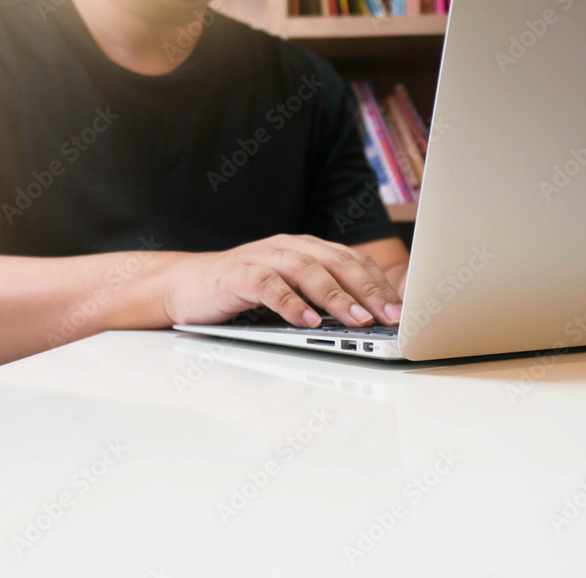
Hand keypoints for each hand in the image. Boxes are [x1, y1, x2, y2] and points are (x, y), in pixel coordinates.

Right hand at [163, 234, 402, 327]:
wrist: (183, 287)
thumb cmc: (241, 293)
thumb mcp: (289, 292)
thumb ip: (320, 298)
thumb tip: (366, 320)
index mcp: (306, 249)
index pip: (353, 261)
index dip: (379, 284)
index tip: (402, 311)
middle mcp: (288, 247)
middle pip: (338, 262)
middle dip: (369, 290)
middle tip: (390, 317)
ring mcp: (263, 258)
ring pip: (308, 271)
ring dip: (336, 297)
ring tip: (358, 320)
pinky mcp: (238, 275)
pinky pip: (269, 286)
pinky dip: (290, 303)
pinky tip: (307, 321)